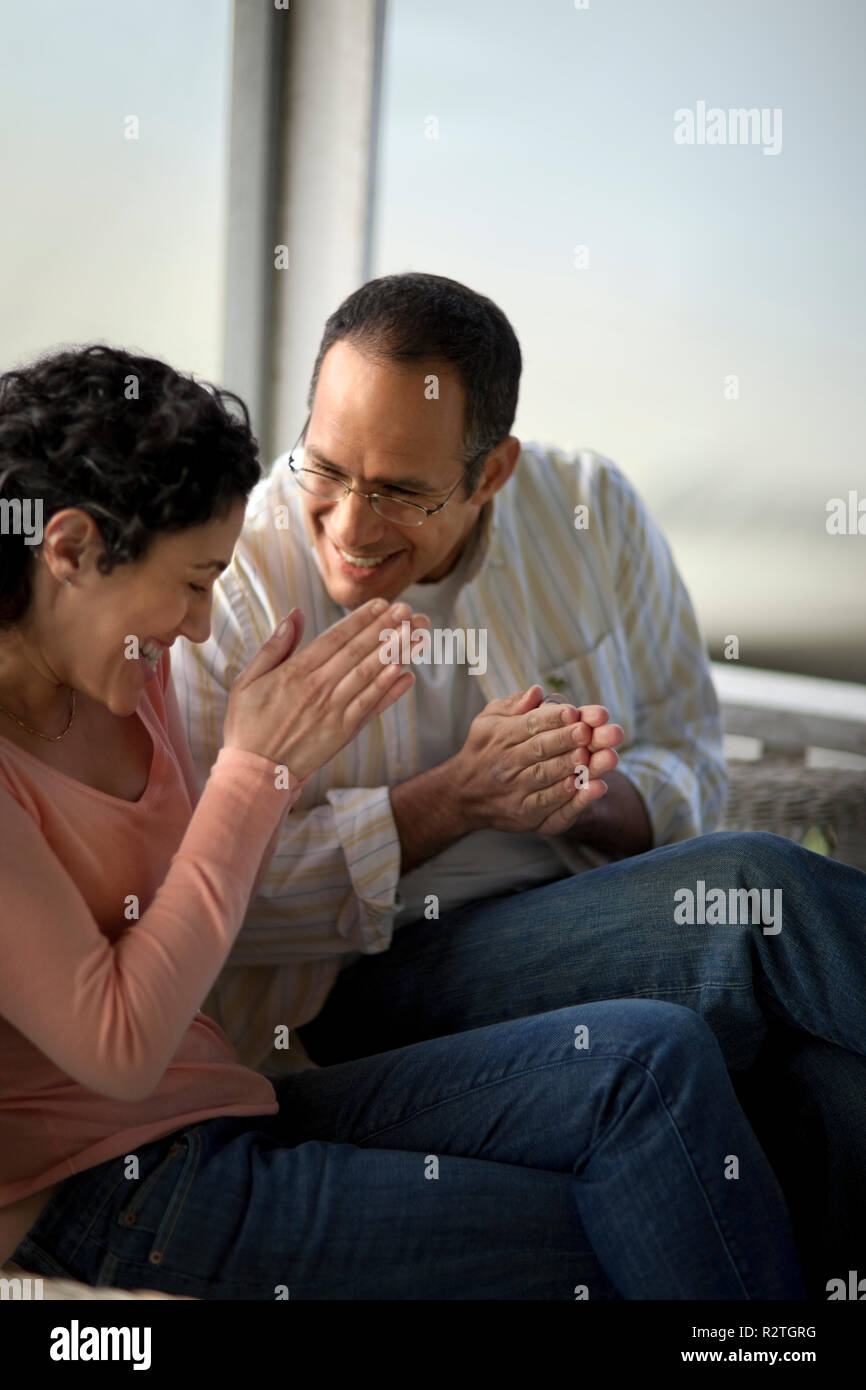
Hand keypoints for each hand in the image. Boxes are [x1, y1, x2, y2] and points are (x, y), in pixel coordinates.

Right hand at [223, 599, 428, 779]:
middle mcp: (319, 689)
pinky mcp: (343, 732)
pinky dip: (390, 690)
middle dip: (386, 629)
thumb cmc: (248, 725)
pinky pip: (371, 706)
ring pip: (370, 675)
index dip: (362, 620)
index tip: (382, 604)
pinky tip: (407, 673)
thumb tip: (294, 614)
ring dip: (396, 652)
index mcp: (296, 672)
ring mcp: (334, 711)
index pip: (336, 638)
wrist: (256, 773)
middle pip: (359, 652)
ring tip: (416, 633)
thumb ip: (274, 647)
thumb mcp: (248, 681)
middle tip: (409, 610)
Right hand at [450, 684, 622, 834]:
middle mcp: (507, 764)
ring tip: (590, 757)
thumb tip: (536, 692)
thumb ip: (512, 704)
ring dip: (569, 767)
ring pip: (545, 777)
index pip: (529, 724)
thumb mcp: (489, 720)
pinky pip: (547, 806)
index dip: (552, 718)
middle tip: (587, 732)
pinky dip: (567, 797)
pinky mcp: (525, 815)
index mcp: (502, 736)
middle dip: (564, 740)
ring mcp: (515, 791)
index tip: (573, 712)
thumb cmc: (485, 749)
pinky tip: (586, 786)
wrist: (464, 794)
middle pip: (539, 750)